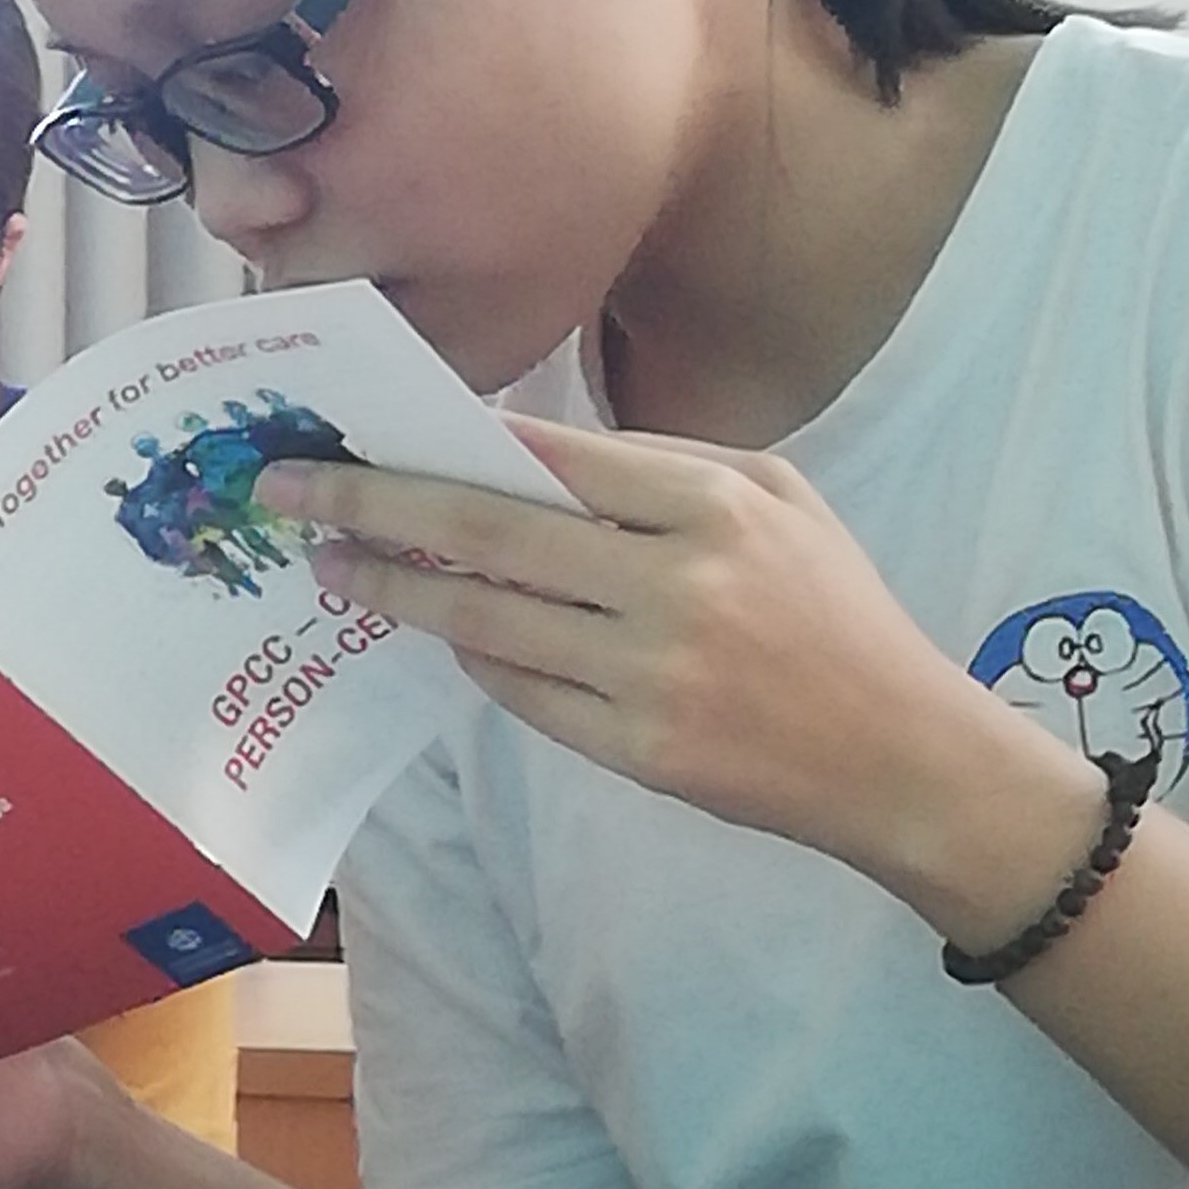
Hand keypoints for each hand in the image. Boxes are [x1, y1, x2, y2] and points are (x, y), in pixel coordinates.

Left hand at [258, 416, 1105, 930]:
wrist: (907, 761)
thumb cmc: (834, 613)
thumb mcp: (779, 500)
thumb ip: (660, 465)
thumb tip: (518, 445)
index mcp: (711, 503)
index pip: (544, 455)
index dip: (437, 439)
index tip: (354, 427)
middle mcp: (676, 582)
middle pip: (484, 530)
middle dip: (368, 503)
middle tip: (282, 490)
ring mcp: (652, 672)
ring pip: (483, 618)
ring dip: (392, 589)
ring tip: (329, 564)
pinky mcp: (638, 750)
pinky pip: (520, 692)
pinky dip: (470, 655)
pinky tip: (432, 629)